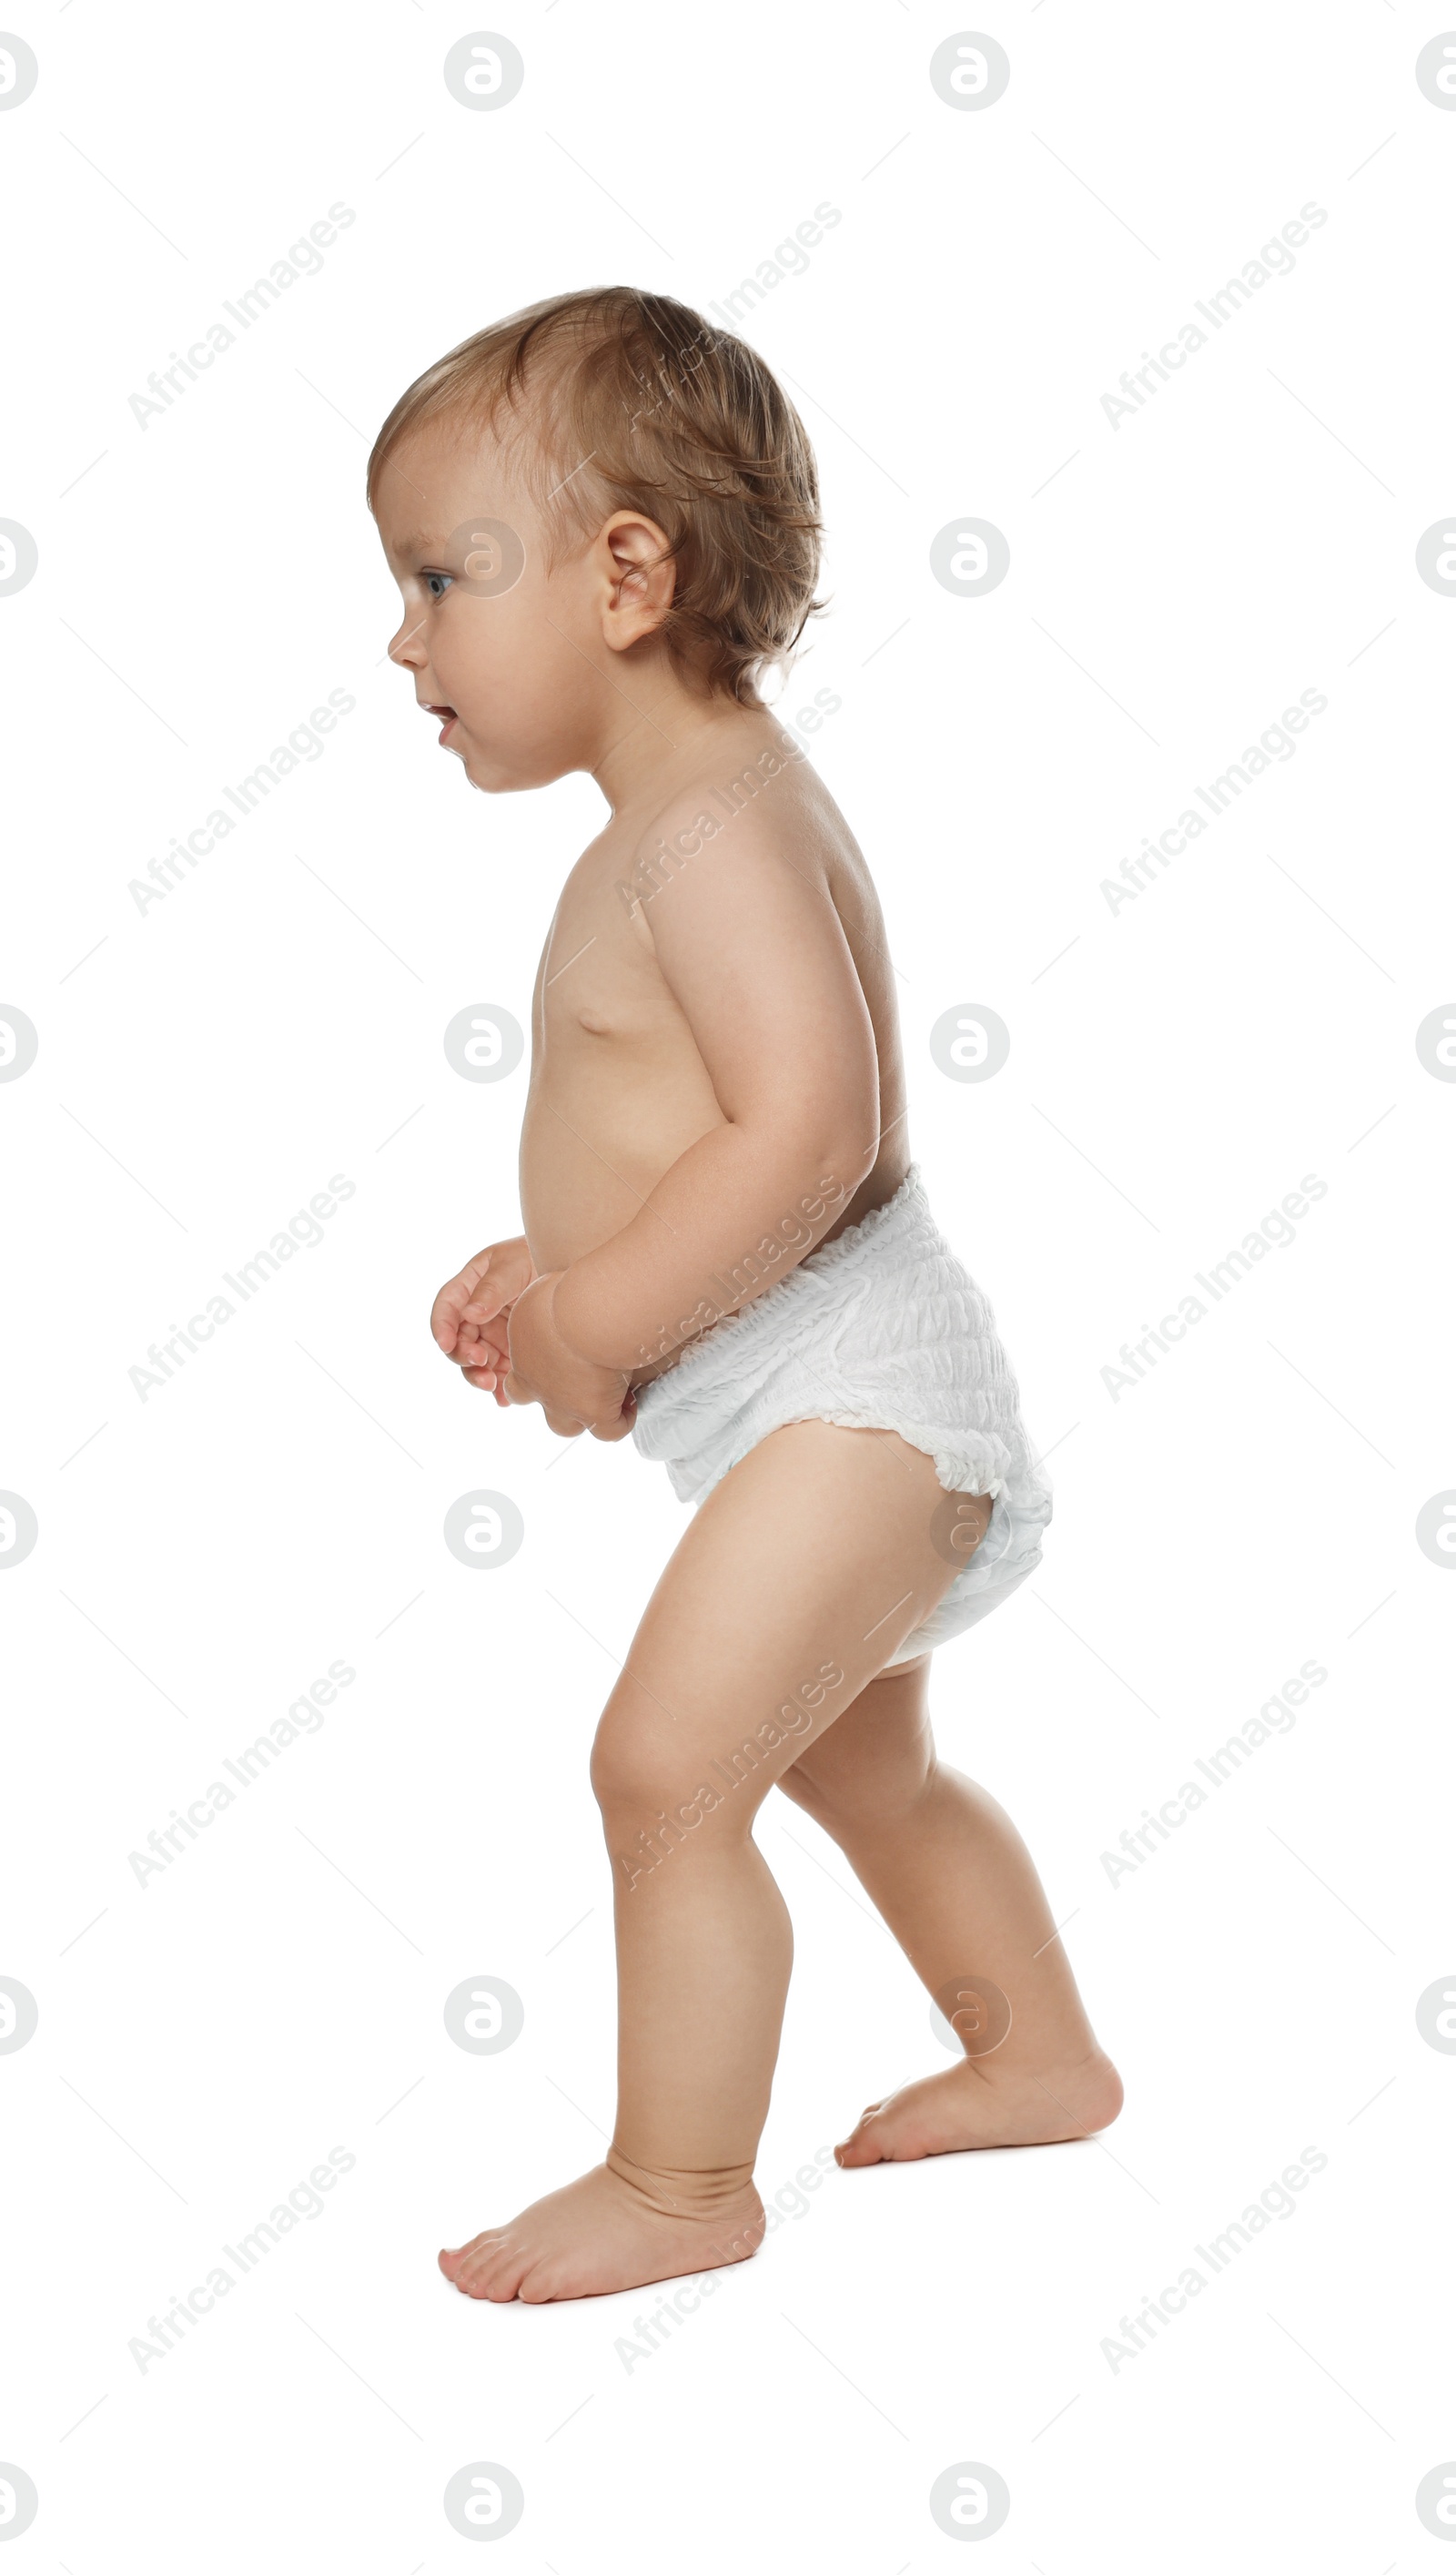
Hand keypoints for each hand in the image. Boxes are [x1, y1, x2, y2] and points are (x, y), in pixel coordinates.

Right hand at [431, 1235, 535, 1402]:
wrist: (575, 1265)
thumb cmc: (540, 1254)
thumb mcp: (513, 1265)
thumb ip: (491, 1289)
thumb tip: (470, 1314)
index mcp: (469, 1287)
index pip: (446, 1309)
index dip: (440, 1327)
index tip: (446, 1344)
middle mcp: (478, 1314)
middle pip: (458, 1341)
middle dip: (464, 1356)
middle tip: (481, 1363)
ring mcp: (494, 1333)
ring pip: (477, 1362)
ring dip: (479, 1377)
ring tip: (492, 1386)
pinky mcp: (513, 1350)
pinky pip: (499, 1373)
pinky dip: (500, 1387)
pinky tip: (505, 1399)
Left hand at [504, 1269, 638, 1441]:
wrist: (587, 1312)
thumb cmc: (566, 1291)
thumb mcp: (543, 1291)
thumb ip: (545, 1307)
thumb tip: (556, 1300)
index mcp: (524, 1356)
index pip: (518, 1382)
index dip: (537, 1379)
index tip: (562, 1364)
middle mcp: (538, 1385)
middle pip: (541, 1408)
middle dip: (560, 1403)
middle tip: (584, 1384)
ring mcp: (564, 1404)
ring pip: (567, 1427)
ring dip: (586, 1416)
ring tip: (609, 1397)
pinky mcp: (595, 1413)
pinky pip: (610, 1431)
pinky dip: (620, 1423)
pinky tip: (631, 1404)